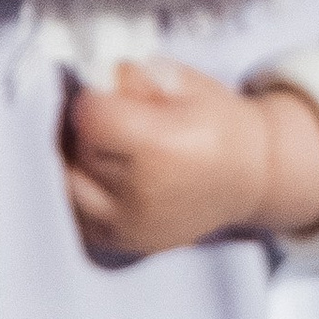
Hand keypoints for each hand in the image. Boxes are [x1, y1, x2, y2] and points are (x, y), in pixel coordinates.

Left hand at [60, 57, 318, 261]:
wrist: (250, 176)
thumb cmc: (216, 122)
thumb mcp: (182, 81)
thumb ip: (132, 76)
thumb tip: (90, 75)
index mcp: (163, 147)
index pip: (91, 118)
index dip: (95, 98)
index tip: (110, 94)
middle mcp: (143, 193)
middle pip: (77, 148)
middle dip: (87, 127)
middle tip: (113, 117)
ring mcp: (131, 225)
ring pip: (69, 183)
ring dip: (79, 160)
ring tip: (107, 146)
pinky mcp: (124, 243)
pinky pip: (77, 214)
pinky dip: (82, 191)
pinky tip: (105, 175)